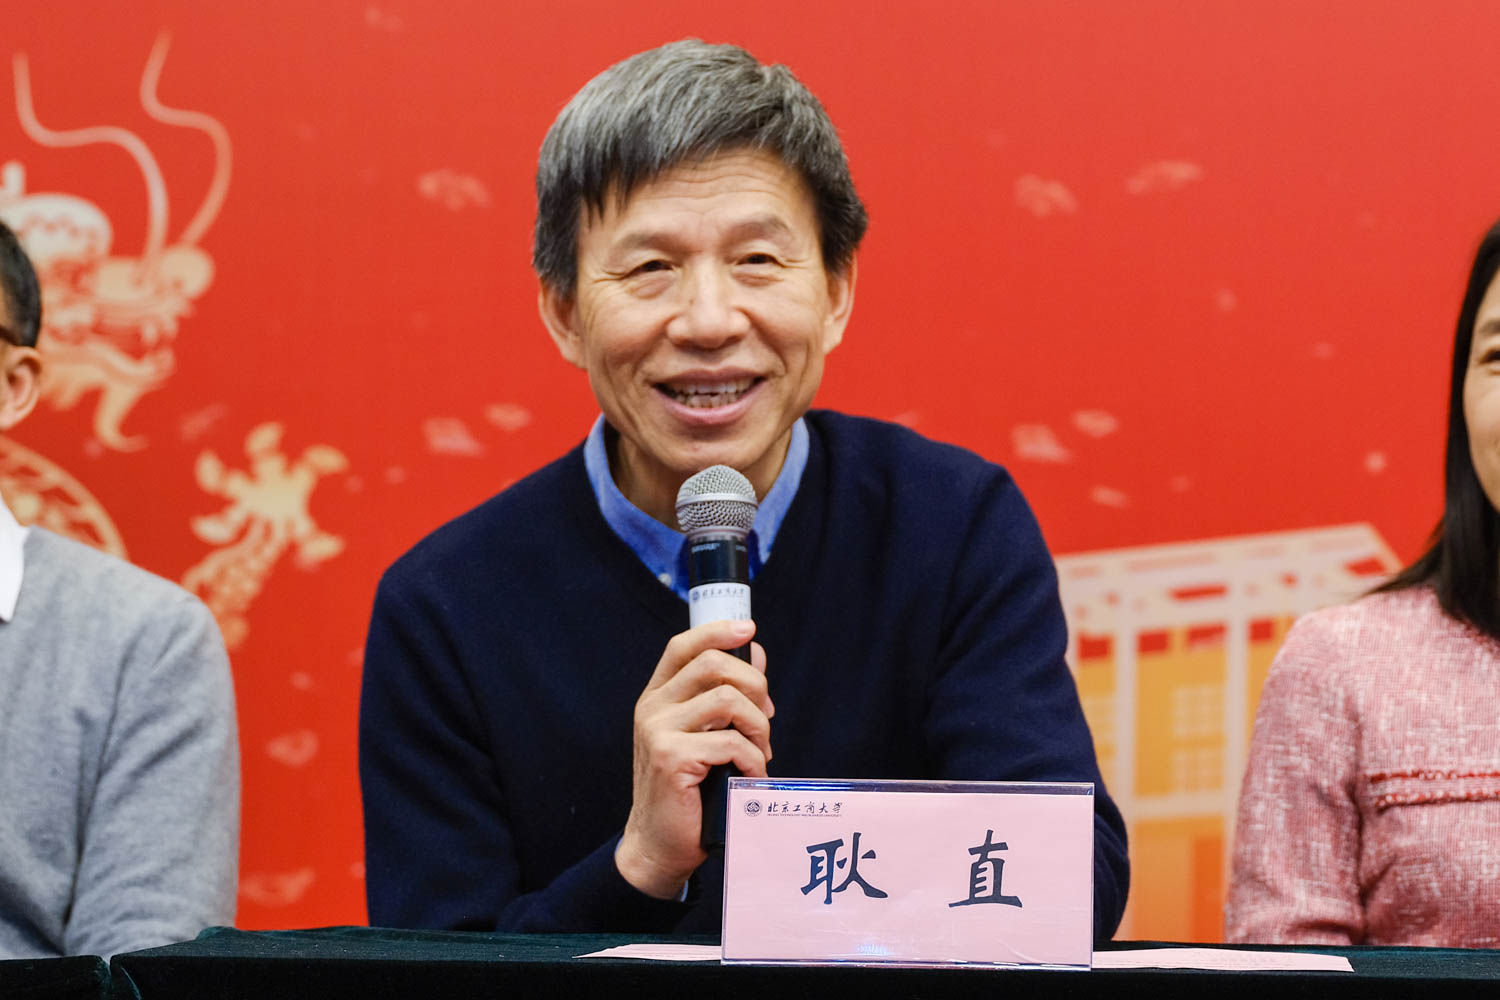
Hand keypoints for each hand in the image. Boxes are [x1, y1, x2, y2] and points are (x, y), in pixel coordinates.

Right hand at [615, 618, 772, 898]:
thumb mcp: (705, 735)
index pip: (683, 645)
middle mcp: (652, 708)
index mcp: (657, 697)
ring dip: (758, 726)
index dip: (717, 631)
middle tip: (766, 716)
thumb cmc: (688, 792)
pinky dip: (753, 759)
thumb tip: (755, 652)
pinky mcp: (671, 758)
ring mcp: (658, 731)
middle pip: (713, 664)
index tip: (749, 630)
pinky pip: (731, 742)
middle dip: (754, 685)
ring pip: (727, 700)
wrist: (660, 846)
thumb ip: (725, 694)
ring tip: (760, 752)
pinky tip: (752, 775)